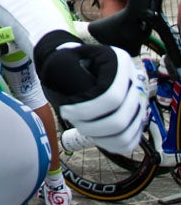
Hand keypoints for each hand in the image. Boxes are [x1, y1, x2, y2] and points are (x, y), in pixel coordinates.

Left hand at [34, 30, 146, 153]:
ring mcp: (140, 101)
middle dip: (91, 127)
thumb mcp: (65, 59)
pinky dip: (110, 144)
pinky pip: (128, 142)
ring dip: (99, 138)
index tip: (65, 111)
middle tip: (73, 121)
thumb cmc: (69, 63)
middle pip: (120, 120)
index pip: (111, 97)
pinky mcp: (138, 118)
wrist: (79, 63)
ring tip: (82, 127)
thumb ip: (68, 75)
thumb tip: (77, 101)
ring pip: (125, 135)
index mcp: (120, 63)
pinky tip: (93, 135)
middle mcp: (136, 82)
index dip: (86, 110)